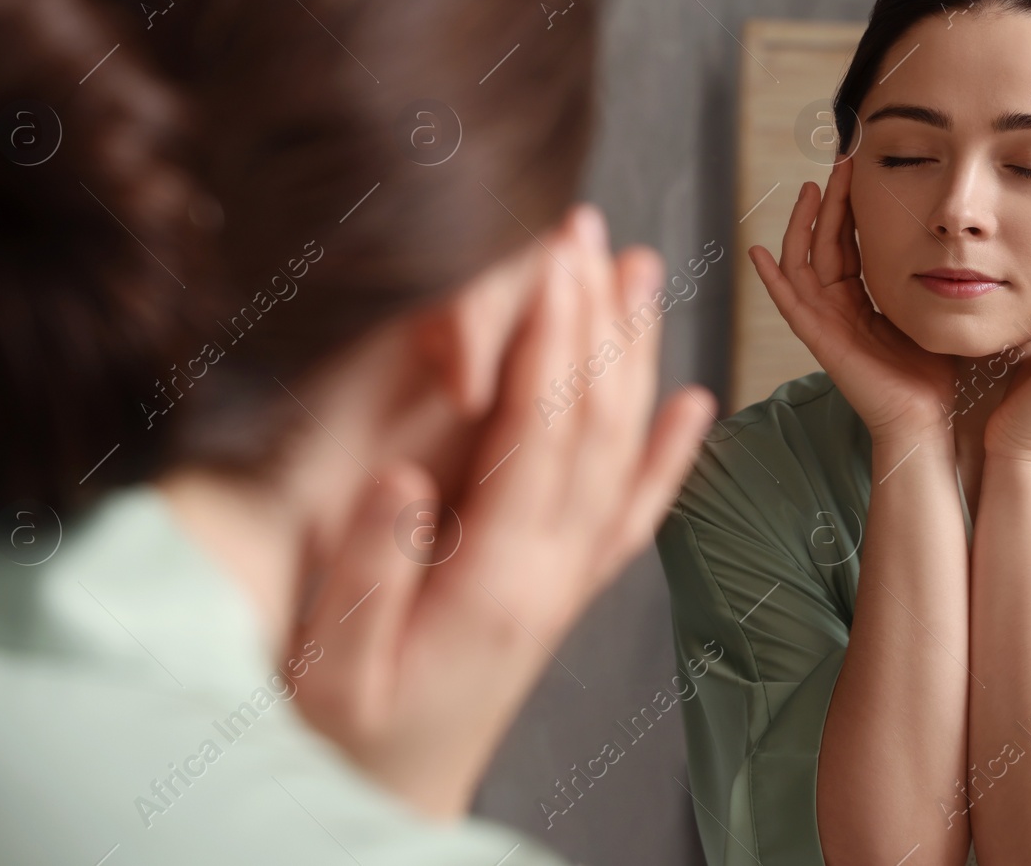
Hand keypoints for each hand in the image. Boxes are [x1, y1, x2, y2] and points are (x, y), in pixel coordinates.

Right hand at [287, 205, 714, 818]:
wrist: (396, 798)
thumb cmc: (353, 736)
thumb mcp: (336, 670)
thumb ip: (369, 574)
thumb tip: (403, 478)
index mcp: (500, 579)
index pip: (543, 434)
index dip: (554, 342)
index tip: (557, 261)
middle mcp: (553, 571)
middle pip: (597, 424)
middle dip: (597, 319)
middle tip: (595, 232)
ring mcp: (568, 578)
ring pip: (624, 451)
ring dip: (637, 358)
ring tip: (646, 277)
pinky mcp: (565, 590)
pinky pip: (633, 512)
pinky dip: (670, 455)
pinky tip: (694, 406)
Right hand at [749, 155, 955, 440]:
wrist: (926, 419)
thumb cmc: (934, 375)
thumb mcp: (932, 312)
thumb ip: (929, 281)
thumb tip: (956, 244)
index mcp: (862, 300)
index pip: (849, 242)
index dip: (850, 205)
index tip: (858, 168)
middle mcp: (837, 307)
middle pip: (824, 243)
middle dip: (831, 201)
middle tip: (840, 161)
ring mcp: (824, 323)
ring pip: (803, 263)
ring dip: (804, 225)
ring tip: (812, 189)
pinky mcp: (819, 340)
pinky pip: (789, 303)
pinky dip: (771, 279)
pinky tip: (757, 252)